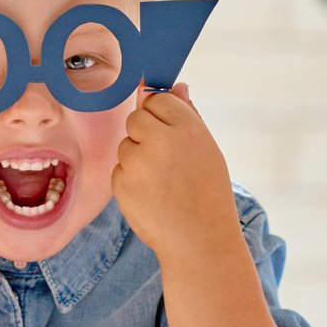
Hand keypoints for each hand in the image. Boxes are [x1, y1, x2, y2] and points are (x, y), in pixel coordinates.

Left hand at [110, 84, 236, 258]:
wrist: (199, 240)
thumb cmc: (207, 192)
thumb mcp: (207, 149)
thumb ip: (188, 115)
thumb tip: (178, 85)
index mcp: (187, 127)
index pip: (158, 99)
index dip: (162, 116)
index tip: (169, 133)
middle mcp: (161, 140)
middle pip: (135, 118)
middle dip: (145, 134)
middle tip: (164, 159)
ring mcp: (138, 162)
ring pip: (125, 145)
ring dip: (137, 159)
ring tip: (162, 183)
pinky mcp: (121, 183)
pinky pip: (119, 170)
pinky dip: (130, 180)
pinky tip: (151, 196)